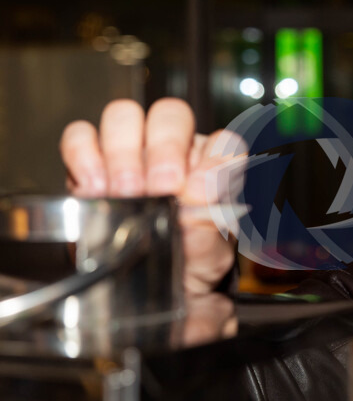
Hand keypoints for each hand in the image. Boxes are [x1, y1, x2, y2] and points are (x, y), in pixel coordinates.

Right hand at [60, 98, 238, 293]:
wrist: (154, 285)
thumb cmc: (187, 262)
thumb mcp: (209, 255)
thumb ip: (209, 229)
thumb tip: (194, 200)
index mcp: (214, 165)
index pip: (224, 141)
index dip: (212, 161)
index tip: (196, 193)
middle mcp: (176, 149)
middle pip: (171, 115)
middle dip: (164, 148)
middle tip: (159, 187)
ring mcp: (132, 150)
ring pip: (124, 116)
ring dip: (124, 152)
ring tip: (125, 191)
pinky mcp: (90, 162)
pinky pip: (80, 136)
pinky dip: (84, 157)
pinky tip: (95, 188)